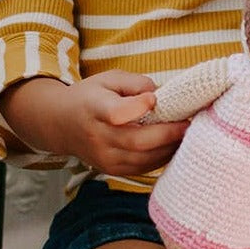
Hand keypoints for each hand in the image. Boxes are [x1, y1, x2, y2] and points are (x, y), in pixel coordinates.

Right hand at [0, 71, 189, 176]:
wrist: (60, 124)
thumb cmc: (90, 97)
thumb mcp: (108, 79)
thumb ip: (135, 83)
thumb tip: (159, 95)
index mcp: (95, 109)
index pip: (116, 114)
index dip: (137, 108)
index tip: (154, 99)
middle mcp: (98, 137)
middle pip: (137, 142)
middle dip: (168, 134)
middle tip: (189, 123)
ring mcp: (104, 157)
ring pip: (143, 159)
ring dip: (169, 147)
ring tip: (186, 133)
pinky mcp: (112, 169)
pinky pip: (143, 168)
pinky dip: (161, 157)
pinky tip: (172, 145)